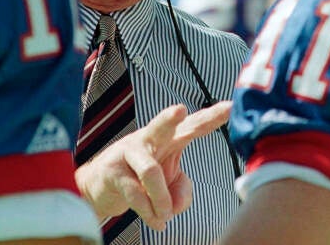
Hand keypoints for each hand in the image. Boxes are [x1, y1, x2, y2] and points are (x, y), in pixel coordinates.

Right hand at [74, 100, 231, 230]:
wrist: (100, 186)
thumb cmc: (141, 179)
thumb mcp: (169, 186)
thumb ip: (182, 193)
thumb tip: (174, 206)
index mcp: (168, 138)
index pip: (191, 125)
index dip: (210, 117)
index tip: (230, 107)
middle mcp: (148, 140)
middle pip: (161, 125)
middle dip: (170, 118)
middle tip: (179, 110)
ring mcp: (128, 153)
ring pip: (150, 171)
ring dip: (161, 200)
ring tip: (166, 216)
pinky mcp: (113, 172)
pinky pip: (136, 194)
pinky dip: (149, 212)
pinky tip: (157, 222)